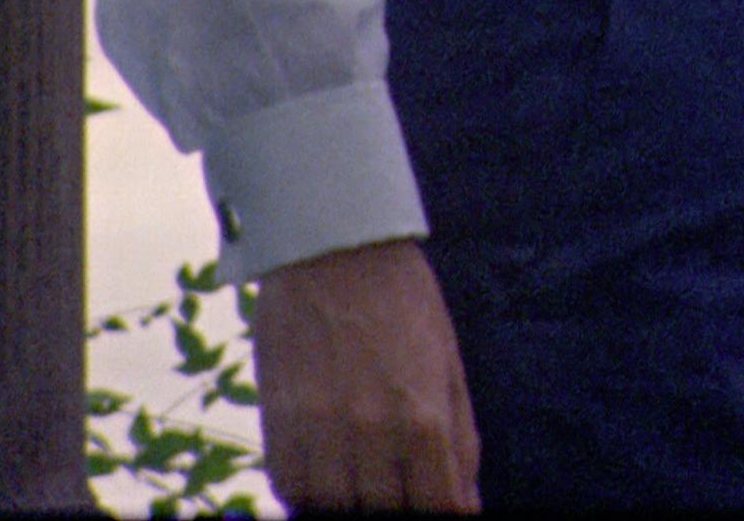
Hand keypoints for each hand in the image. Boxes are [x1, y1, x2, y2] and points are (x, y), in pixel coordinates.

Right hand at [246, 236, 478, 511]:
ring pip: (332, 507)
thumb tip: (466, 502)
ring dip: (350, 505)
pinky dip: (306, 492)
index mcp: (424, 417)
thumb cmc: (404, 302)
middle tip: (399, 495)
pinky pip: (288, 485)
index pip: (439, 505)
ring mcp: (319, 429)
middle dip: (398, 512)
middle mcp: (372, 431)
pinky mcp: (277, 421)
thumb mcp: (449, 363)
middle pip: (384, 513)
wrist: (334, 250)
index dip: (444, 516)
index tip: (441, 512)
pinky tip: (324, 475)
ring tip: (362, 487)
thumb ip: (459, 438)